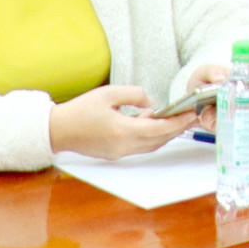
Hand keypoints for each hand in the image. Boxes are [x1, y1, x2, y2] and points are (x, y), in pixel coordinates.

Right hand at [50, 84, 193, 160]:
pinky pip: (140, 147)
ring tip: (177, 119)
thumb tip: (152, 104)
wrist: (57, 130)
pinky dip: (151, 137)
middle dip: (176, 128)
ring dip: (165, 134)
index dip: (177, 122)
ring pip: (151, 145)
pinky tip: (153, 124)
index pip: (158, 129)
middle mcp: (123, 146)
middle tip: (190, 116)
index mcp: (122, 131)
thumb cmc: (80, 110)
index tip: (191, 114)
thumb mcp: (109, 93)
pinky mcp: (114, 154)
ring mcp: (119, 153)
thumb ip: (135, 95)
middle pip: (158, 140)